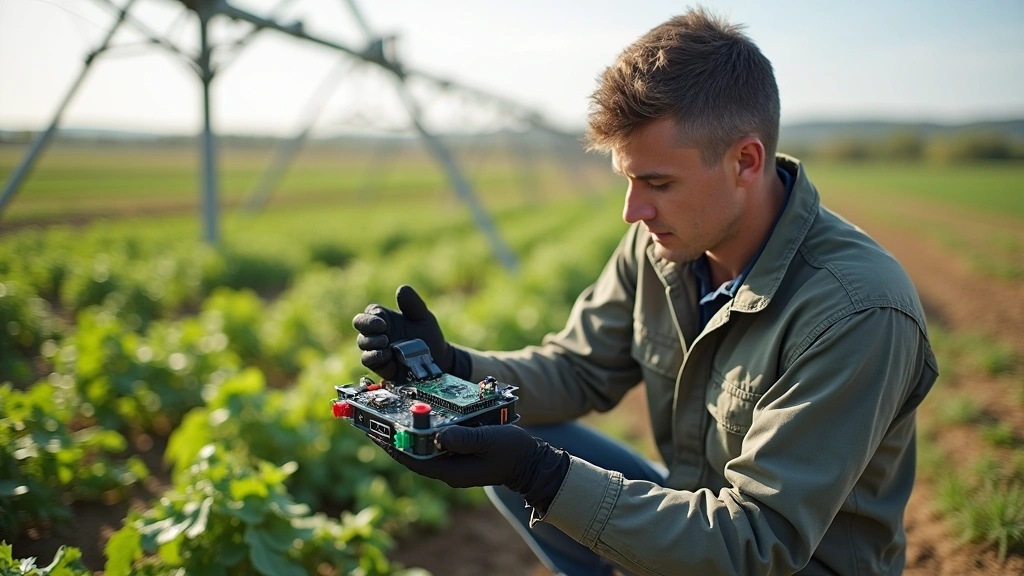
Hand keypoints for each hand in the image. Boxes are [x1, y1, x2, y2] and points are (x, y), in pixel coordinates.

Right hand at [353, 285, 464, 380]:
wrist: (438, 360)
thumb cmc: (428, 336)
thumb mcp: (424, 318)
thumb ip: (413, 304)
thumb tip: (401, 289)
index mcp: (384, 318)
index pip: (368, 313)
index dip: (370, 318)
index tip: (383, 323)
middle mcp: (377, 333)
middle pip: (360, 326)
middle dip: (368, 328)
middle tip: (384, 332)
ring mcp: (376, 349)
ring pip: (362, 344)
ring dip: (372, 343)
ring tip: (387, 344)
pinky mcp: (379, 366)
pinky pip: (368, 361)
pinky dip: (376, 358)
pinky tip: (389, 357)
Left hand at [369, 425, 568, 506]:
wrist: (530, 463)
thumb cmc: (513, 452)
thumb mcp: (490, 440)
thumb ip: (465, 439)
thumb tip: (439, 435)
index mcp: (451, 471)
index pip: (413, 460)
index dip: (392, 446)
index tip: (375, 433)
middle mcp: (446, 469)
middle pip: (412, 454)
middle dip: (393, 438)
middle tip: (373, 420)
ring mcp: (451, 463)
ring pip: (421, 449)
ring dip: (405, 434)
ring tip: (388, 415)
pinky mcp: (457, 455)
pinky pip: (433, 444)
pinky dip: (422, 432)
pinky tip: (416, 417)